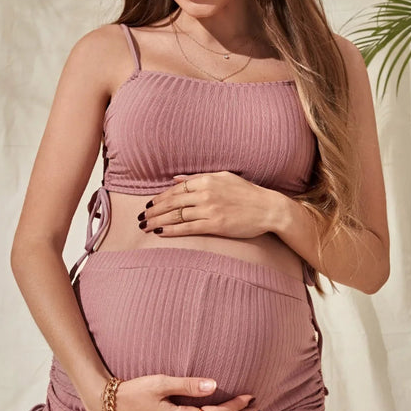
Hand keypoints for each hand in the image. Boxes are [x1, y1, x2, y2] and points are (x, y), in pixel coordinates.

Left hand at [137, 171, 278, 239]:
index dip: (160, 197)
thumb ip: (199, 178)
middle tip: (141, 217)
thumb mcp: (224, 177)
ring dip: (158, 221)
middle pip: (172, 202)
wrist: (269, 208)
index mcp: (207, 180)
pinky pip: (188, 228)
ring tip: (145, 226)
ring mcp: (210, 209)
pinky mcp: (215, 225)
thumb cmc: (247, 193)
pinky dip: (172, 230)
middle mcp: (206, 193)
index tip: (150, 204)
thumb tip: (176, 179)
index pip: (176, 188)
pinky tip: (160, 232)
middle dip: (154, 210)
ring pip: (177, 215)